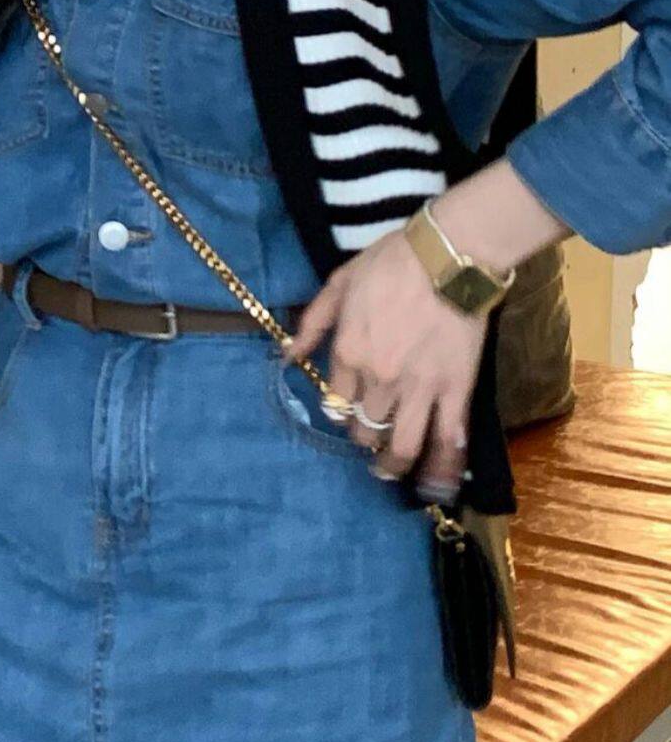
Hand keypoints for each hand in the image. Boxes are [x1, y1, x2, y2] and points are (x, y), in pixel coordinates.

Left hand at [281, 225, 486, 500]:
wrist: (447, 256)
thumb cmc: (391, 263)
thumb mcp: (338, 285)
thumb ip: (312, 324)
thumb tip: (287, 356)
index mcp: (348, 353)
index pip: (337, 402)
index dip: (341, 411)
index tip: (348, 411)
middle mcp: (379, 379)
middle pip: (365, 427)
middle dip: (365, 438)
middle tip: (371, 439)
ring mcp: (418, 388)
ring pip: (402, 444)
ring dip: (394, 465)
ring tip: (391, 471)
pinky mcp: (456, 390)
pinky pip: (448, 438)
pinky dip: (442, 466)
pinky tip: (438, 485)